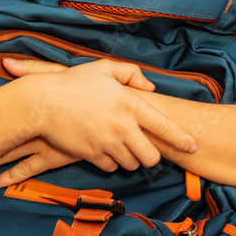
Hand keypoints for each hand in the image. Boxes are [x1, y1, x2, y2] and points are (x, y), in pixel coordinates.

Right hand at [0, 57, 196, 185]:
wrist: (42, 102)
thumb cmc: (73, 83)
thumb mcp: (104, 68)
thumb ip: (131, 73)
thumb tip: (150, 87)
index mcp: (130, 103)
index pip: (165, 127)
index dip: (182, 140)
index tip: (193, 146)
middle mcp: (123, 126)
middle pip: (151, 157)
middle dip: (150, 156)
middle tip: (143, 150)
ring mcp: (107, 143)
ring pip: (131, 164)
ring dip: (129, 159)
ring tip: (120, 147)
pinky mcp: (92, 154)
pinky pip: (110, 167)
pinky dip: (110, 162)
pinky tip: (102, 150)